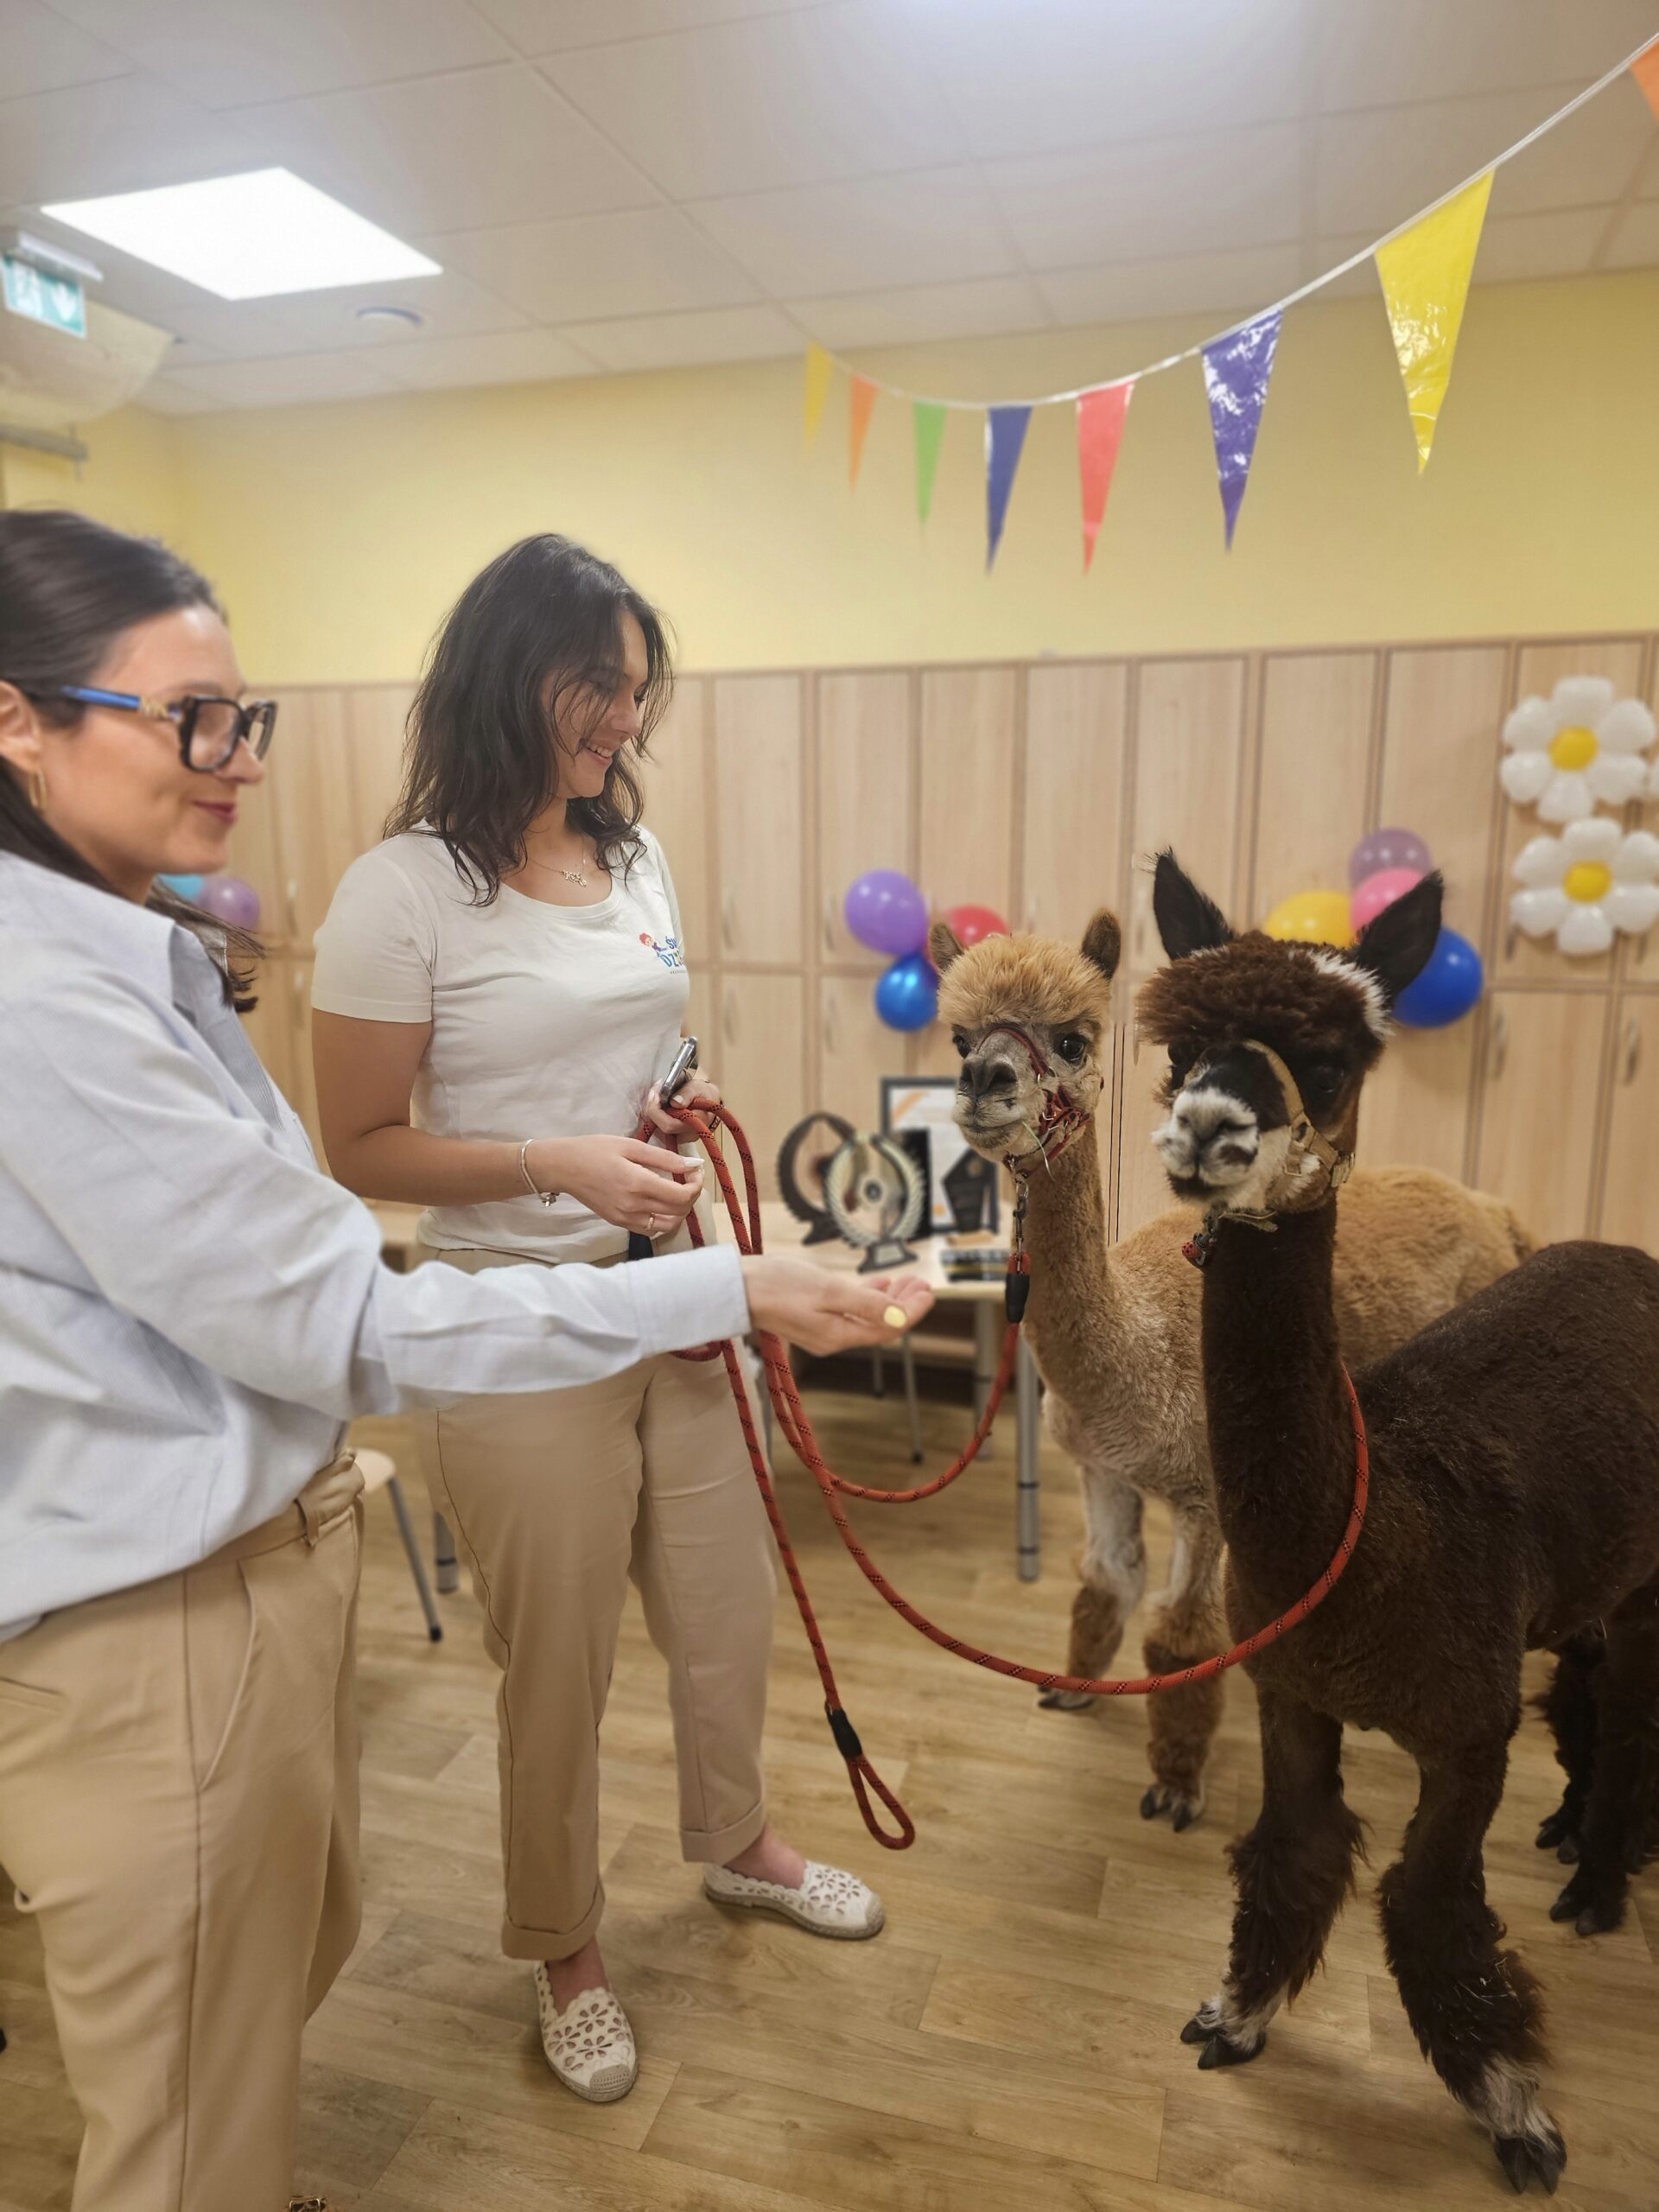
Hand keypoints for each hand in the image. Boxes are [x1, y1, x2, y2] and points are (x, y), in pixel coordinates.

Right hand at [525, 1134, 702, 1234]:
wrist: (563, 1167)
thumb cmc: (594, 1150)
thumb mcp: (631, 1145)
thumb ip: (664, 1157)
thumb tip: (692, 1164)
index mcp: (638, 1184)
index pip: (682, 1196)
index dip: (696, 1184)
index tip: (694, 1169)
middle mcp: (634, 1207)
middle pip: (679, 1212)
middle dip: (691, 1194)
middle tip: (688, 1177)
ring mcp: (626, 1219)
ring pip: (668, 1225)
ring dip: (679, 1210)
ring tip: (676, 1190)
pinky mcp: (619, 1223)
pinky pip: (650, 1228)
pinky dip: (662, 1218)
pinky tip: (659, 1201)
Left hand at [643, 1072, 721, 1142]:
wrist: (710, 1100)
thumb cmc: (704, 1094)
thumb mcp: (697, 1087)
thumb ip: (687, 1094)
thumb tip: (675, 1102)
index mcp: (697, 1123)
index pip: (669, 1125)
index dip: (656, 1112)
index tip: (654, 1095)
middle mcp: (688, 1135)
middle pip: (660, 1129)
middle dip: (652, 1110)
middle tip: (653, 1093)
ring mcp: (682, 1138)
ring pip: (658, 1130)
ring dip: (652, 1113)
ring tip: (655, 1097)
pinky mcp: (676, 1137)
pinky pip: (660, 1130)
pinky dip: (655, 1117)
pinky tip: (657, 1105)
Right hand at [739, 1259, 932, 1355]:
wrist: (737, 1288)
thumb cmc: (778, 1285)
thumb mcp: (828, 1290)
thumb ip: (867, 1304)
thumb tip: (902, 1317)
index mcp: (840, 1335)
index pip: (889, 1328)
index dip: (912, 1312)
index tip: (929, 1292)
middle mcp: (834, 1338)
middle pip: (881, 1325)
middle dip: (905, 1304)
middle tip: (923, 1283)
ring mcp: (824, 1329)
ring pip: (868, 1316)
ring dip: (889, 1298)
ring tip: (907, 1280)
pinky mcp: (814, 1317)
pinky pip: (851, 1311)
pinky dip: (869, 1297)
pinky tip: (878, 1283)